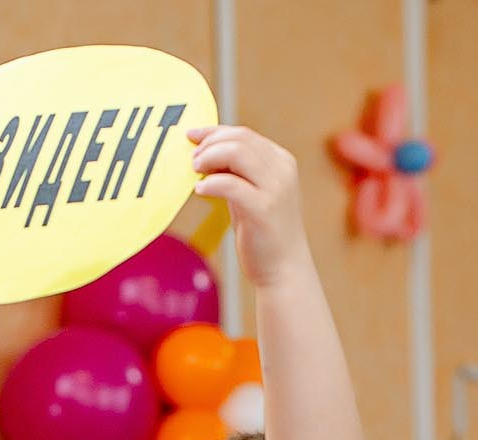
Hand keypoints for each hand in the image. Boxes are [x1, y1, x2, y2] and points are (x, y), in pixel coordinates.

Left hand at [188, 126, 307, 286]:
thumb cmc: (264, 233)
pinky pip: (230, 184)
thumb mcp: (253, 193)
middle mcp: (282, 170)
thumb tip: (206, 153)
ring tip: (195, 173)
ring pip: (236, 153)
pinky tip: (200, 191)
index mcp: (281, 161)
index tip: (192, 136)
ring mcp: (275, 189)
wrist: (285, 270)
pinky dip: (210, 183)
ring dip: (208, 158)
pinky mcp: (263, 209)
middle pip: (239, 138)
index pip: (243, 134)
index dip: (214, 132)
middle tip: (192, 162)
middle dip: (209, 145)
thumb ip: (237, 173)